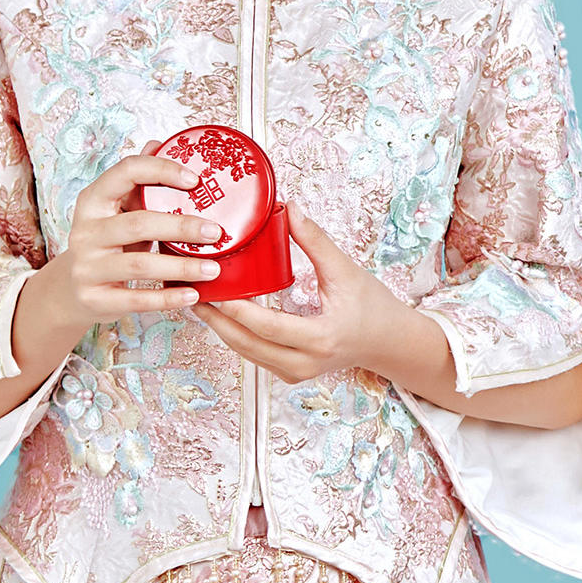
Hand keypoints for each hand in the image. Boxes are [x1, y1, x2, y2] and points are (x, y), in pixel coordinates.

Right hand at [0, 140, 217, 446]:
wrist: (72, 290)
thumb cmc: (108, 242)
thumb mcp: (118, 210)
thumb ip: (139, 182)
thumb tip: (160, 141)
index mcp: (93, 201)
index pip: (125, 172)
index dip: (161, 170)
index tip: (196, 180)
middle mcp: (86, 231)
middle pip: (138, 223)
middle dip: (182, 227)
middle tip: (217, 232)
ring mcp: (88, 266)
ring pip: (139, 264)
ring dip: (182, 267)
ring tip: (213, 269)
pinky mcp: (95, 298)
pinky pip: (137, 299)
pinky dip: (168, 298)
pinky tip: (193, 295)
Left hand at [193, 213, 409, 384]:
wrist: (390, 342)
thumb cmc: (373, 308)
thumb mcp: (346, 272)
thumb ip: (315, 241)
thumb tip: (289, 208)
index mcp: (320, 338)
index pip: (266, 325)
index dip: (235, 307)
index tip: (213, 285)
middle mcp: (305, 362)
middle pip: (245, 343)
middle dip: (215, 318)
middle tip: (191, 290)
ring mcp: (296, 373)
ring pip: (245, 352)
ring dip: (220, 327)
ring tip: (199, 300)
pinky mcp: (290, 374)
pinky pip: (254, 355)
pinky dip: (236, 335)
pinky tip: (221, 315)